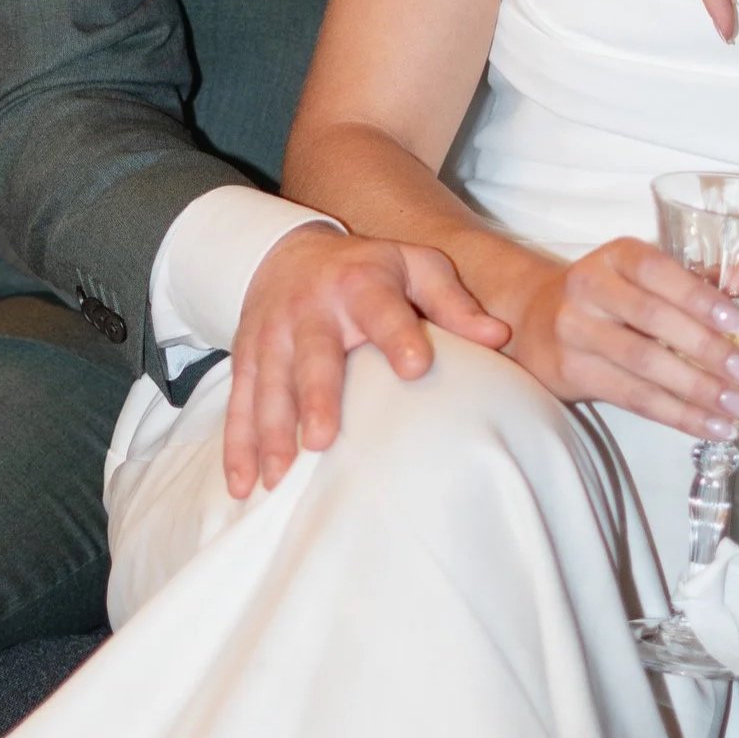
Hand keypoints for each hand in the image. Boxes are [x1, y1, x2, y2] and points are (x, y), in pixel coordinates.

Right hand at [223, 225, 508, 499]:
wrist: (288, 252)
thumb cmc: (369, 270)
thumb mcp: (416, 266)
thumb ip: (454, 302)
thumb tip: (501, 336)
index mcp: (362, 283)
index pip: (382, 308)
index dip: (398, 334)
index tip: (415, 366)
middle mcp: (312, 309)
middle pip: (314, 354)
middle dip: (315, 396)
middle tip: (321, 440)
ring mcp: (273, 334)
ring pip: (269, 385)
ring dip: (271, 432)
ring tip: (278, 477)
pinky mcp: (248, 358)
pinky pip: (239, 403)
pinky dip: (237, 445)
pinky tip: (243, 486)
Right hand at [500, 234, 738, 439]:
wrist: (536, 318)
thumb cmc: (610, 295)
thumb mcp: (640, 275)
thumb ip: (694, 278)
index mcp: (614, 257)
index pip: (657, 272)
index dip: (697, 296)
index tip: (738, 322)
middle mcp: (589, 288)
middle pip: (651, 320)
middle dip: (705, 349)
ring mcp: (575, 330)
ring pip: (643, 364)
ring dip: (696, 389)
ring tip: (738, 407)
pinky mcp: (572, 372)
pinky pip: (633, 398)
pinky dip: (677, 415)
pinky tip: (711, 426)